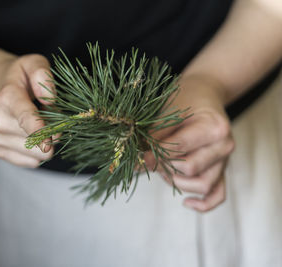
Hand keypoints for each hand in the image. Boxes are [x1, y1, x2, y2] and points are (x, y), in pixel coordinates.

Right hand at [0, 54, 54, 166]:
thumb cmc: (18, 77)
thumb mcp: (32, 63)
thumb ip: (43, 74)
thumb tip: (50, 99)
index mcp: (7, 97)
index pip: (25, 118)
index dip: (39, 132)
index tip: (47, 145)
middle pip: (37, 141)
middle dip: (51, 131)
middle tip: (45, 114)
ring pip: (36, 155)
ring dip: (44, 141)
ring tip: (35, 122)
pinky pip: (30, 162)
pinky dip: (35, 151)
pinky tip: (28, 134)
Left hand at [145, 75, 234, 211]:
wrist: (204, 94)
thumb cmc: (184, 100)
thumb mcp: (168, 112)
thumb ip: (154, 137)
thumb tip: (136, 161)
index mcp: (214, 128)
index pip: (179, 149)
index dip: (154, 155)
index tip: (137, 158)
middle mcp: (225, 146)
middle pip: (190, 169)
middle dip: (164, 166)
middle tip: (151, 158)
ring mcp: (225, 160)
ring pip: (203, 185)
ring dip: (177, 181)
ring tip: (164, 168)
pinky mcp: (221, 170)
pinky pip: (218, 194)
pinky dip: (204, 203)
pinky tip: (186, 203)